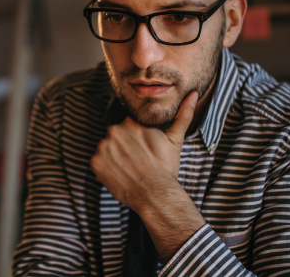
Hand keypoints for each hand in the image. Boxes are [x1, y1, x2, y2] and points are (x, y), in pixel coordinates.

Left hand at [90, 91, 198, 211]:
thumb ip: (183, 115)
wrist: (156, 196)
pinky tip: (121, 174)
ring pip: (107, 148)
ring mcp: (103, 147)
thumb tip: (193, 94)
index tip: (142, 148)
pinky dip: (107, 168)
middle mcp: (115, 130)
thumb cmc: (166, 169)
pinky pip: (99, 162)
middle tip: (138, 160)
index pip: (130, 124)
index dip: (136, 137)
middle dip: (125, 145)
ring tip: (130, 168)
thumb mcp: (175, 140)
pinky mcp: (95, 162)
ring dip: (115, 156)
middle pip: (117, 135)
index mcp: (133, 122)